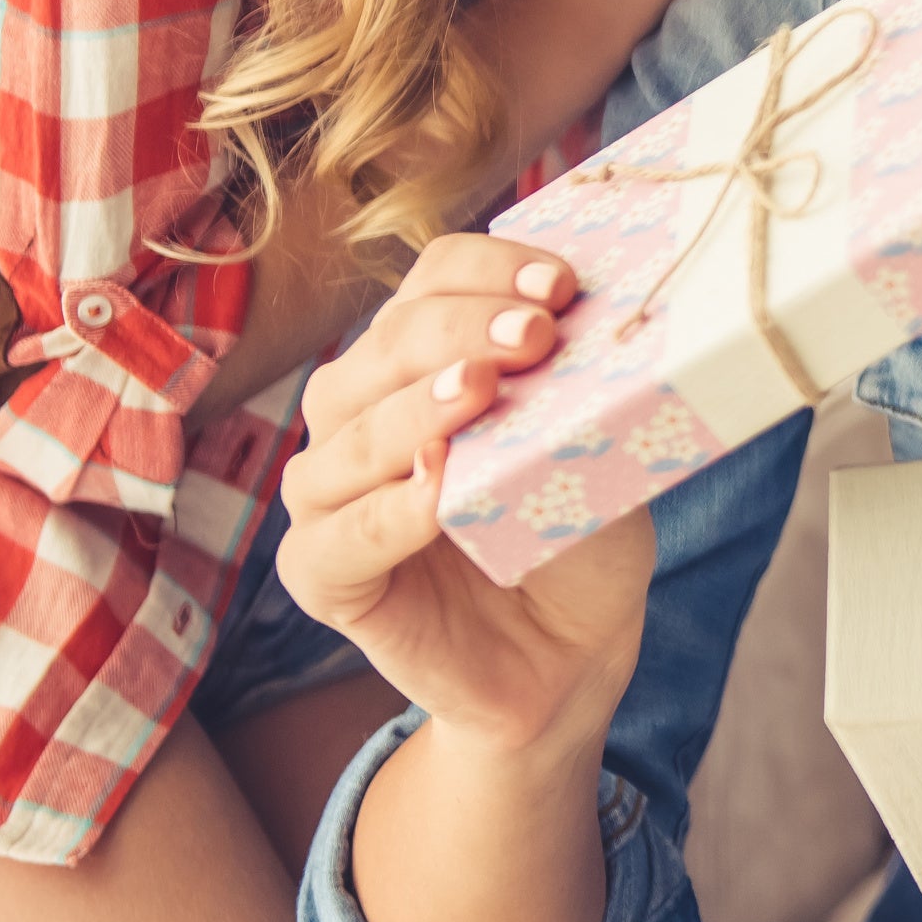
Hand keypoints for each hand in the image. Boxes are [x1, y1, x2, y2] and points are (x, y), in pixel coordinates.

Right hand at [273, 234, 650, 758]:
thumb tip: (594, 334)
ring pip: (348, 437)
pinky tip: (437, 498)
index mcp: (420, 361)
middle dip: (459, 331)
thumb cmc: (575, 529)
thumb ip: (577, 397)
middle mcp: (361, 414)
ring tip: (482, 393)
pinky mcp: (324, 577)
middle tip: (535, 336)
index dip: (487, 272)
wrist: (571, 649)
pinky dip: (388, 514)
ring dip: (416, 409)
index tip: (562, 285)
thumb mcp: (598, 446)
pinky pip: (337, 540)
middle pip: (384, 347)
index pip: (432, 284)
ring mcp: (333, 496)